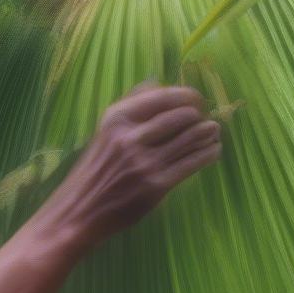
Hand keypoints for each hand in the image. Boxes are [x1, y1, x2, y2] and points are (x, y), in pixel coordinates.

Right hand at [33, 80, 222, 253]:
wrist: (79, 211)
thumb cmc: (94, 171)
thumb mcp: (104, 131)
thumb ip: (129, 106)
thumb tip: (156, 81)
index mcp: (116, 118)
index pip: (162, 96)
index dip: (187, 95)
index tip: (197, 100)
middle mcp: (130, 136)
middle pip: (181, 115)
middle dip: (200, 115)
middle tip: (206, 119)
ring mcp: (144, 161)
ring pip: (190, 138)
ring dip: (208, 133)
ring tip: (214, 131)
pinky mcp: (156, 185)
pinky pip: (192, 162)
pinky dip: (208, 154)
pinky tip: (213, 150)